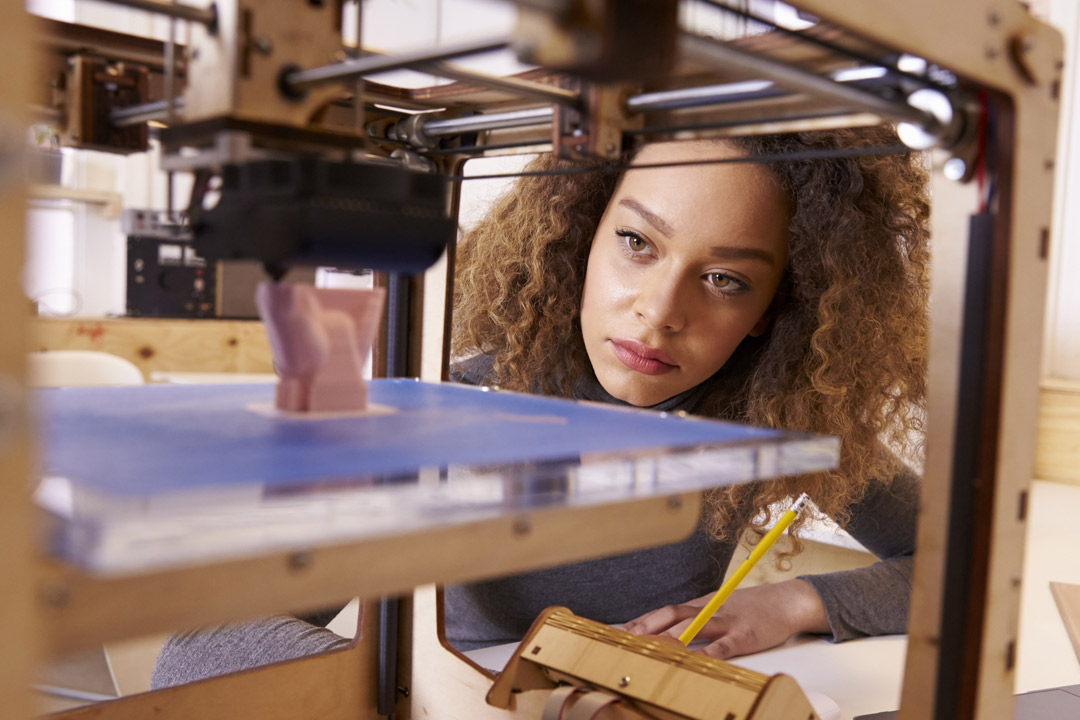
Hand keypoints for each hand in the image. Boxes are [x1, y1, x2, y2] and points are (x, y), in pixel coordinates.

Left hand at [621, 579, 829, 659]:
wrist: (787, 601)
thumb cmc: (752, 607)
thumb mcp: (721, 606)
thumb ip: (698, 617)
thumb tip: (671, 630)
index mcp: (702, 603)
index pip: (666, 610)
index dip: (644, 620)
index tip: (622, 632)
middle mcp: (710, 609)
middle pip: (673, 614)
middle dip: (647, 627)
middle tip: (626, 640)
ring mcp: (727, 621)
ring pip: (694, 626)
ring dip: (670, 637)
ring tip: (651, 648)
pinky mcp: (746, 635)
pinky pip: (725, 645)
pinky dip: (710, 653)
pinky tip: (698, 661)